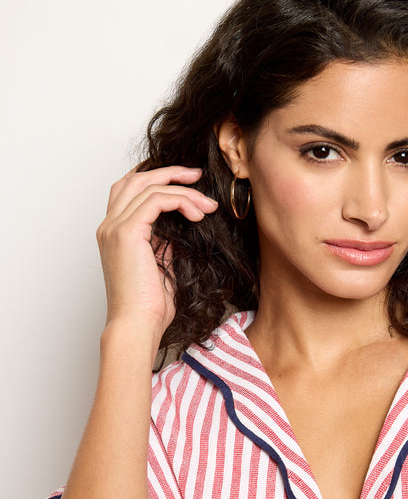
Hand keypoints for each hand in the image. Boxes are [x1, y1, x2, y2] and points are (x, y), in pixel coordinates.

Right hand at [96, 166, 217, 348]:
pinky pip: (157, 200)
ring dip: (183, 190)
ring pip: (148, 186)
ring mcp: (114, 228)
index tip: (188, 182)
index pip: (130, 191)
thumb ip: (164, 243)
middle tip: (197, 174)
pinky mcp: (127, 233)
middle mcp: (109, 226)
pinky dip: (180, 201)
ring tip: (207, 204)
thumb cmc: (149, 307)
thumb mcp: (161, 266)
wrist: (137, 326)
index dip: (157, 180)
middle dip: (169, 172)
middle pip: (136, 179)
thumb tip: (179, 227)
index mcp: (114, 234)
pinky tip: (197, 215)